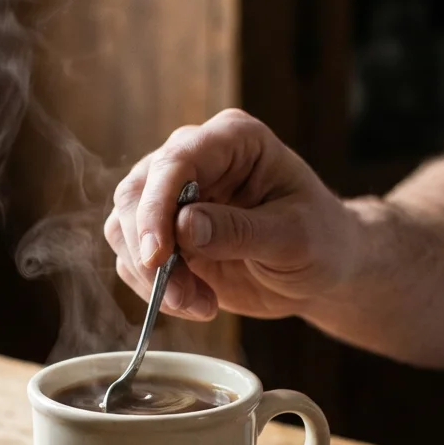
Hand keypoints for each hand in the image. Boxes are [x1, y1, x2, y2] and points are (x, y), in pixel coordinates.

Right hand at [104, 108, 351, 321]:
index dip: (156, 207)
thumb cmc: (321, 241)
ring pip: (123, 227)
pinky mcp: (163, 234)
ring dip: (150, 276)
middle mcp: (195, 159)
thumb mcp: (294, 238)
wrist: (321, 270)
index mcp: (233, 140)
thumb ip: (241, 231)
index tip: (157, 256)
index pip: (175, 161)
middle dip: (148, 251)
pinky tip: (196, 303)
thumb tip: (183, 226)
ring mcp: (173, 196)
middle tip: (179, 296)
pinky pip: (133, 258)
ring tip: (198, 303)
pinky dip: (153, 289)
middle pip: (135, 193)